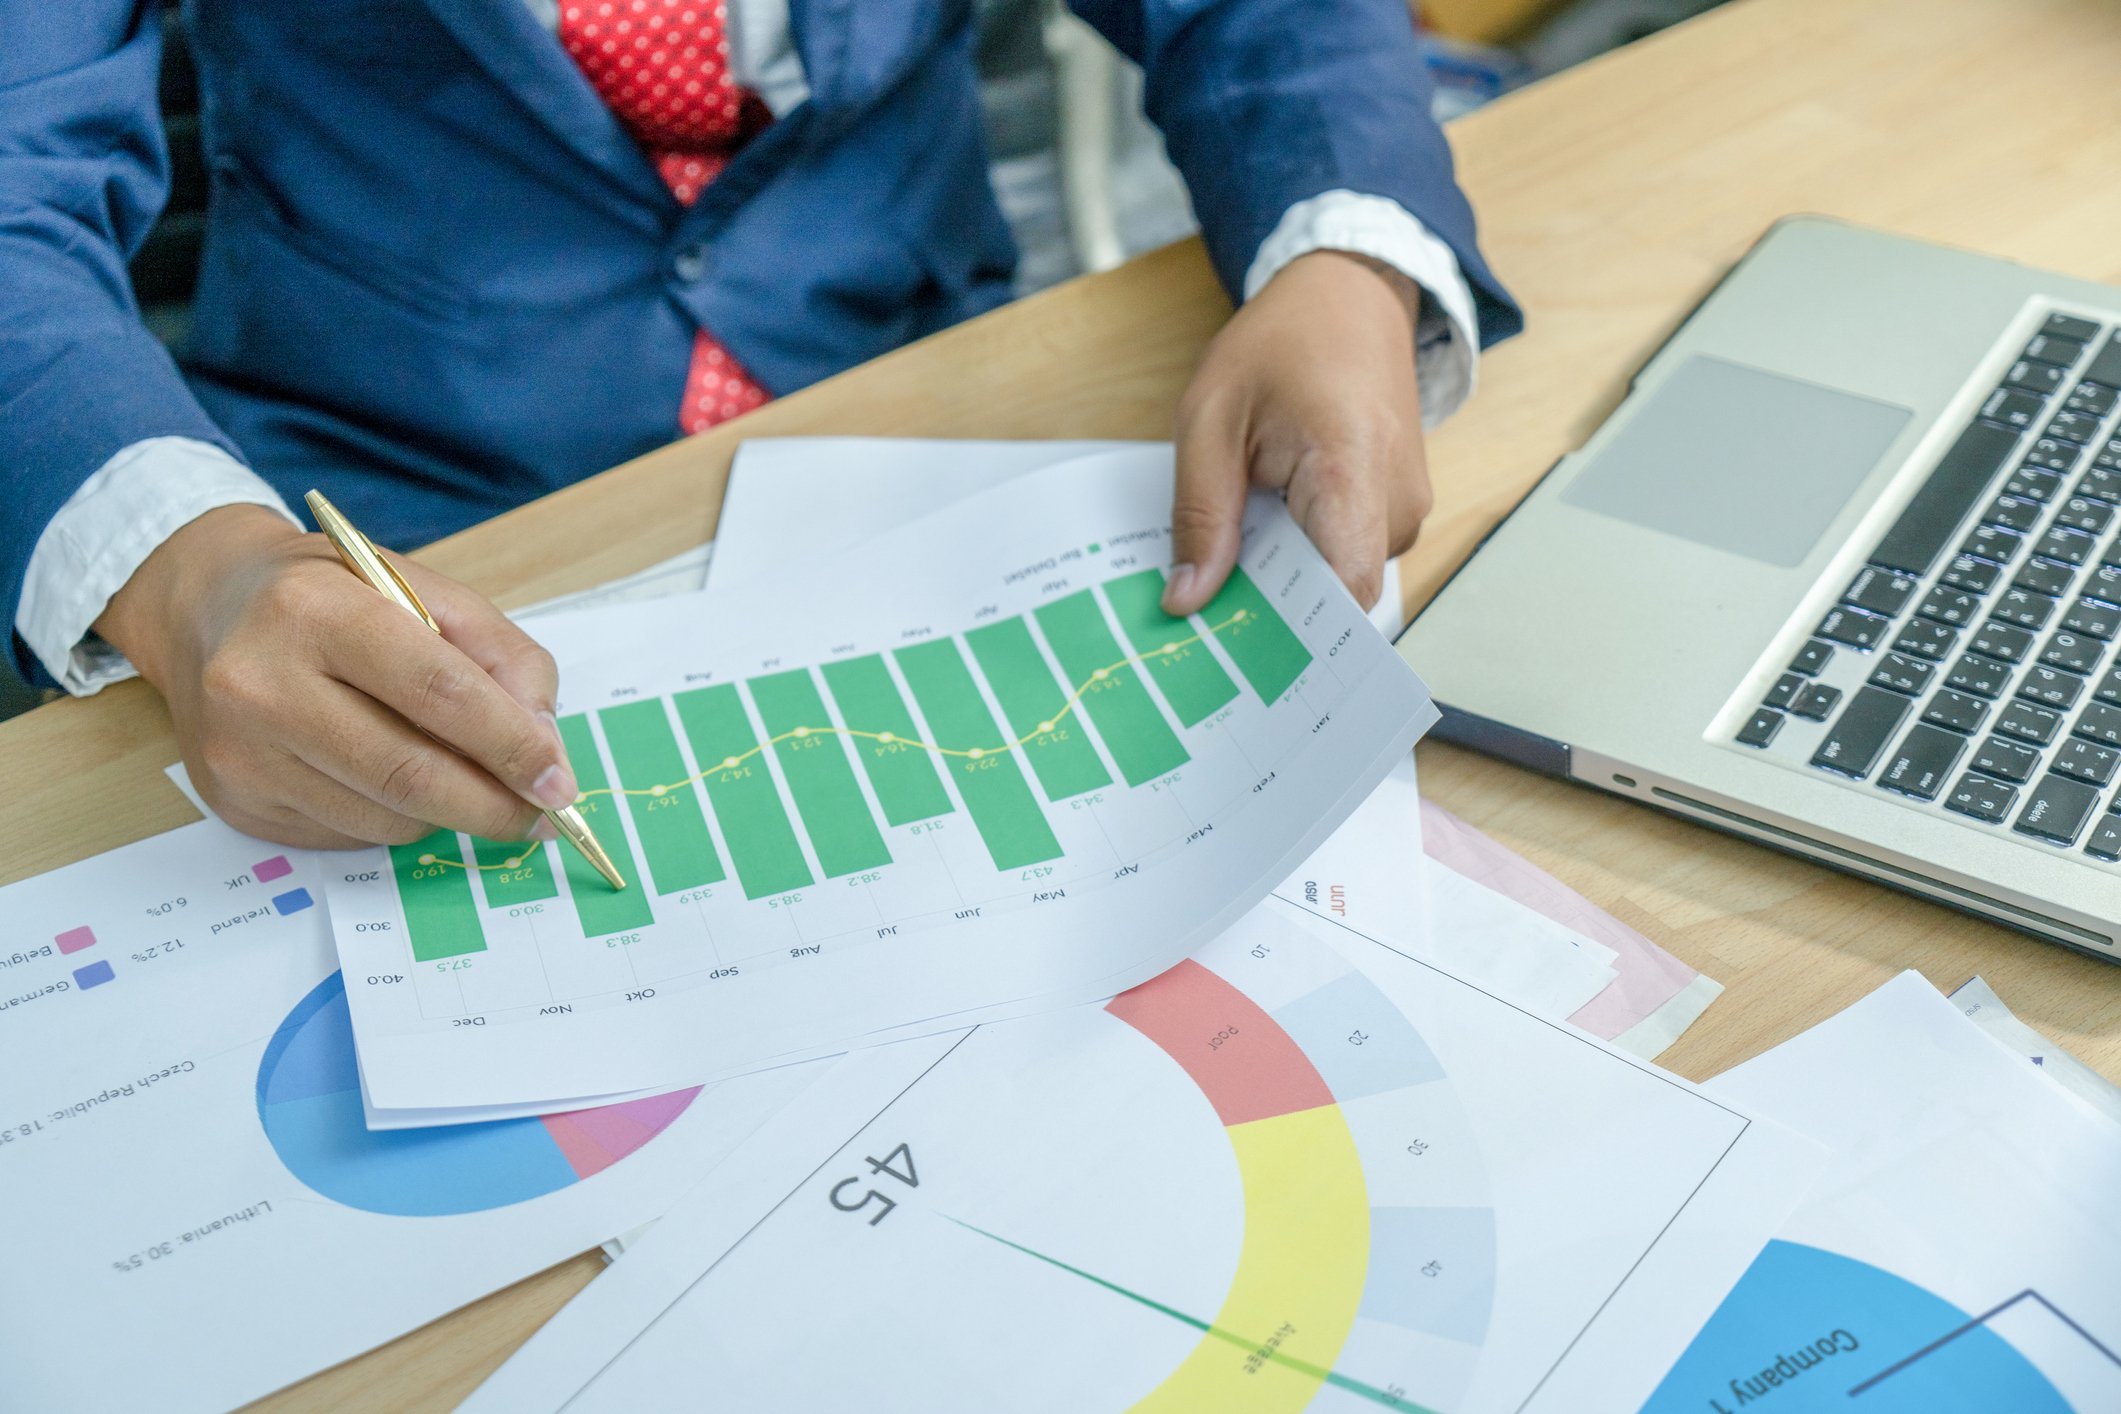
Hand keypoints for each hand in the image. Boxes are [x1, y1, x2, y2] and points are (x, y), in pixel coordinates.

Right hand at [97, 504, 575, 849]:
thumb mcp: (426, 593)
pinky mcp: (235, 801)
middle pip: (409, 774)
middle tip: (541, 816)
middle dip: (493, 806)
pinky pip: (349, 835)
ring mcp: (240, 750)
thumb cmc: (337, 598)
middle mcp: (261, 682)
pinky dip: (396, 820)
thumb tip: (544, 751)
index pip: (438, 692)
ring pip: (385, 818)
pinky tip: (391, 779)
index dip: (511, 746)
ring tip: (464, 780)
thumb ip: (502, 659)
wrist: (210, 609)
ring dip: (449, 814)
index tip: (559, 783)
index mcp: (317, 610)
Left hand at [1164, 249, 1428, 614]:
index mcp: (1352, 471)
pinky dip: (1303, 557)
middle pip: (1335, 598)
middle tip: (1204, 610)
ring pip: (1339, 581)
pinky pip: (1348, 556)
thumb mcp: (1210, 417)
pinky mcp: (1397, 510)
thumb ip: (1201, 513)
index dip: (1294, 637)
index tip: (1237, 654)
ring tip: (1232, 556)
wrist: (1351, 295)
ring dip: (1286, 579)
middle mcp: (1397, 502)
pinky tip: (1263, 536)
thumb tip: (1189, 599)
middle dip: (1272, 611)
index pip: (1344, 594)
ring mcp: (1406, 508)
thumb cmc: (1282, 343)